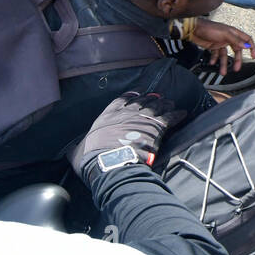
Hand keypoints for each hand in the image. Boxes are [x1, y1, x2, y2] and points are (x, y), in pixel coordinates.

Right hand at [69, 91, 186, 182]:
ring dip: (165, 104)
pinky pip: (170, 117)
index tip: (138, 94)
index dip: (132, 96)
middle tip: (158, 98)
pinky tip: (183, 113)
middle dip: (151, 99)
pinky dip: (177, 114)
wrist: (110, 160)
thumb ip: (78, 147)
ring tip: (170, 103)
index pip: (123, 99)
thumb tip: (71, 152)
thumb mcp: (79, 149)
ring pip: (158, 106)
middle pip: (143, 100)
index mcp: (109, 114)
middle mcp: (127, 112)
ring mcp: (143, 117)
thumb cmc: (92, 157)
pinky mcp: (157, 127)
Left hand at [181, 18, 254, 76]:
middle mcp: (228, 38)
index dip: (251, 47)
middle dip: (237, 60)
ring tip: (222, 71)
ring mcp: (221, 42)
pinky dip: (214, 59)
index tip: (253, 56)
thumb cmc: (209, 28)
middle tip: (236, 68)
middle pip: (236, 50)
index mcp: (233, 33)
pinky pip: (216, 55)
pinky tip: (212, 62)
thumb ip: (235, 40)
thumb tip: (246, 46)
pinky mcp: (213, 46)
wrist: (194, 29)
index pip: (246, 39)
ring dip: (224, 63)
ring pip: (225, 55)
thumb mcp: (224, 34)